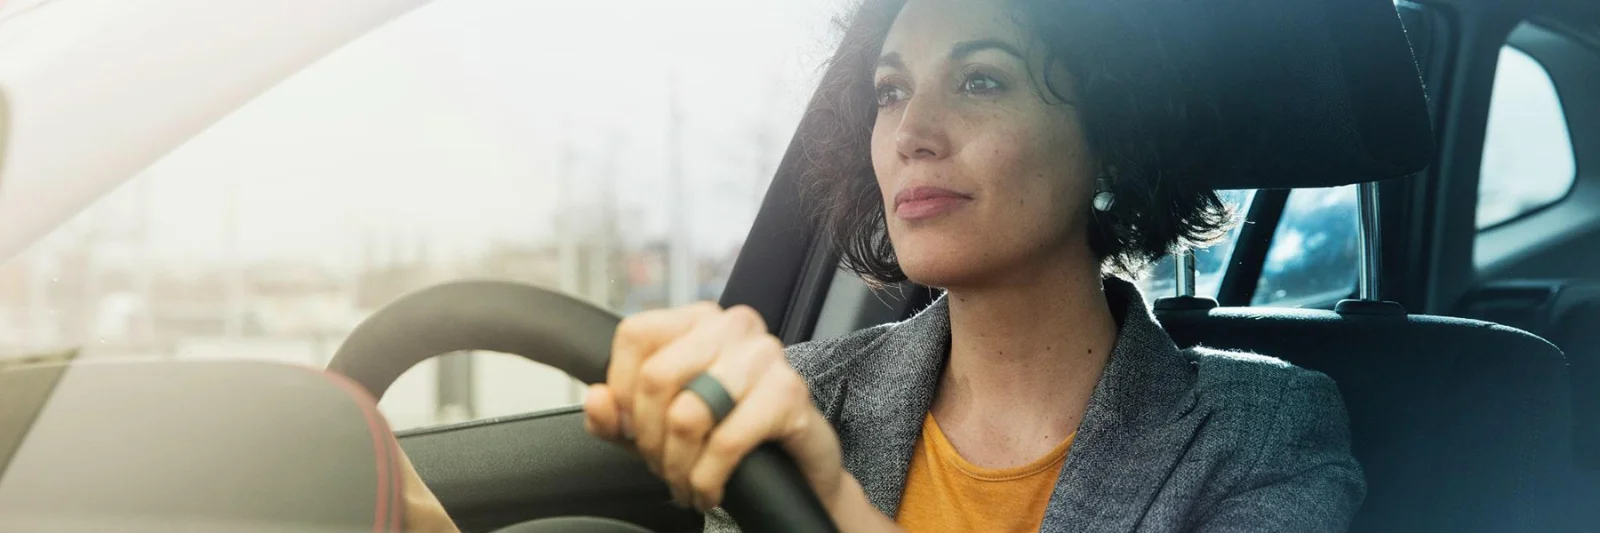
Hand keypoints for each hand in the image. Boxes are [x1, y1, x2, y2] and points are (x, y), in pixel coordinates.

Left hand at [582, 303, 857, 516]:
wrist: (797, 466)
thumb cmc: (728, 434)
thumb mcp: (659, 428)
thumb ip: (619, 416)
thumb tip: (596, 401)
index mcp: (698, 319)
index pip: (636, 335)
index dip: (621, 389)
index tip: (631, 428)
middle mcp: (733, 325)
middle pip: (657, 377)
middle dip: (650, 438)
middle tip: (662, 467)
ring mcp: (765, 355)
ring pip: (689, 413)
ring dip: (678, 464)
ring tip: (685, 482)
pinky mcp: (789, 393)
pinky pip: (727, 441)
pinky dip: (708, 478)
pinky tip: (710, 491)